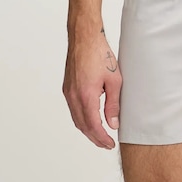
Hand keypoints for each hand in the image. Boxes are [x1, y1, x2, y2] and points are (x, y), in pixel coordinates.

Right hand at [63, 31, 121, 148]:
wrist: (84, 37)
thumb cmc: (99, 53)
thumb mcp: (114, 79)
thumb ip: (113, 103)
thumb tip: (113, 123)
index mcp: (86, 96)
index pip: (93, 126)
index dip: (102, 138)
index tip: (110, 143)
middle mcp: (73, 97)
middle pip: (82, 126)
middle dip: (94, 138)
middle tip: (106, 143)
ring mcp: (68, 92)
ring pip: (76, 118)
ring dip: (87, 129)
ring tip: (100, 134)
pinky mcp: (67, 87)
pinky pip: (73, 109)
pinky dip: (81, 118)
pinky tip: (90, 117)